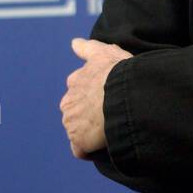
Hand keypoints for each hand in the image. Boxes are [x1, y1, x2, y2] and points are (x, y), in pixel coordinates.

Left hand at [60, 37, 131, 158]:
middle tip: (110, 115)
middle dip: (88, 115)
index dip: (91, 96)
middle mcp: (69, 101)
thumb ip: (88, 48)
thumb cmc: (118, 72)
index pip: (77, 91)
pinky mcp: (78, 140)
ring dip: (89, 132)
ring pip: (78, 130)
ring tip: (110, 130)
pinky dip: (88, 150)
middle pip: (76, 112)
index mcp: (75, 81)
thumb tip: (74, 43)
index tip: (105, 98)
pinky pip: (80, 150)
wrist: (124, 95)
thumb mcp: (106, 52)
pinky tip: (102, 146)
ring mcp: (72, 122)